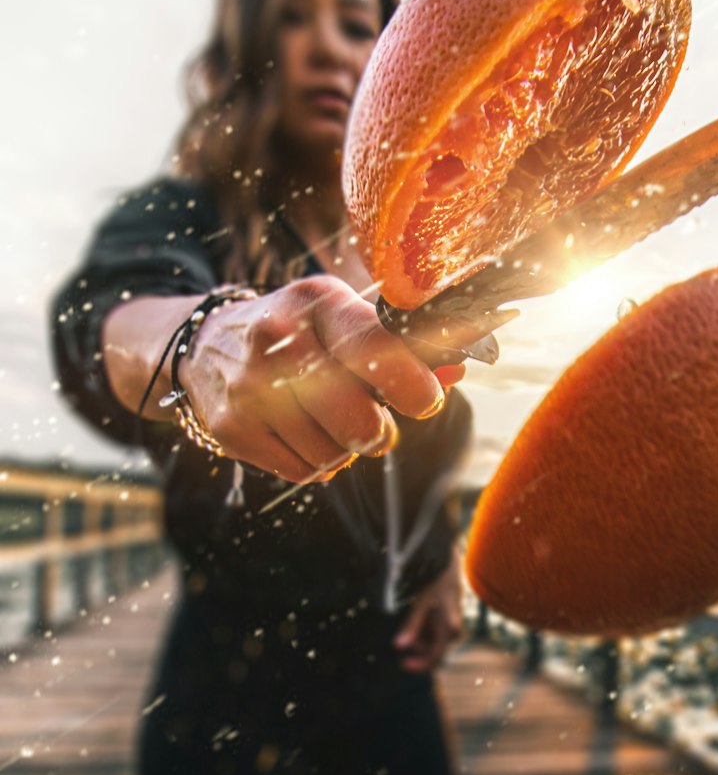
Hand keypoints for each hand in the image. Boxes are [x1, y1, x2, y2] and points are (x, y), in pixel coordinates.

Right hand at [178, 276, 447, 482]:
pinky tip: (306, 433)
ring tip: (332, 423)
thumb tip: (455, 371)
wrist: (204, 344)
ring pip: (334, 453)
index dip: (411, 383)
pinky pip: (304, 471)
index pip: (374, 347)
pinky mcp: (232, 429)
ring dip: (347, 449)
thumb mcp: (343, 318)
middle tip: (380, 426)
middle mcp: (277, 340)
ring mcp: (250, 387)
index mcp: (317, 302)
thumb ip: (401, 346)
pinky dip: (318, 463)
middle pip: (358, 419)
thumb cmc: (298, 330)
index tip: (427, 402)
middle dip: (380, 432)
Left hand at [393, 549, 462, 672]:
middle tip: (401, 634)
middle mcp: (453, 630)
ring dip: (418, 638)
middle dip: (416, 648)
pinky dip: (422, 630)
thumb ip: (411, 626)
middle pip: (433, 652)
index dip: (418, 665)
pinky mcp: (448, 620)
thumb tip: (398, 647)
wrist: (449, 563)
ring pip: (432, 642)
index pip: (435, 658)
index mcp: (449, 628)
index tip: (402, 663)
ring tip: (410, 616)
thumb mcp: (420, 603)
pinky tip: (417, 615)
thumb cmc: (435, 581)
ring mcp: (451, 626)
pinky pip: (434, 633)